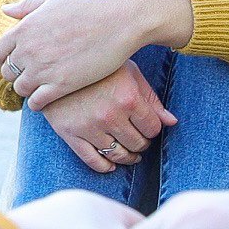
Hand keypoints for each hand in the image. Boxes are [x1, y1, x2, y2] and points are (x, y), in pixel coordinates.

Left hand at [0, 0, 192, 106]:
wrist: (120, 20)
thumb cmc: (89, 6)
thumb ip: (26, 7)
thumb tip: (5, 10)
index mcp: (24, 29)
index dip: (7, 58)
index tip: (19, 61)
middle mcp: (28, 50)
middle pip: (8, 72)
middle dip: (17, 74)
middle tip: (31, 75)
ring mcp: (43, 69)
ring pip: (20, 89)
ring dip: (28, 89)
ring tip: (41, 87)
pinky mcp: (61, 85)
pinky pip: (36, 102)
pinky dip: (39, 103)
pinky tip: (49, 97)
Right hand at [37, 63, 176, 173]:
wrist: (56, 62)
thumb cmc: (98, 66)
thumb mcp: (128, 73)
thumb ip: (151, 98)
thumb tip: (172, 122)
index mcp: (128, 97)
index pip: (153, 128)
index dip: (153, 128)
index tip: (148, 125)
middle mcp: (110, 115)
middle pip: (137, 143)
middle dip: (142, 142)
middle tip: (138, 137)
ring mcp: (88, 126)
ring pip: (118, 154)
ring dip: (128, 157)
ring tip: (129, 152)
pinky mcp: (69, 133)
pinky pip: (92, 160)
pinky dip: (105, 166)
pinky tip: (111, 163)